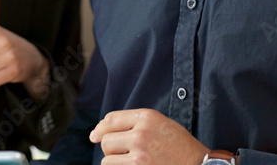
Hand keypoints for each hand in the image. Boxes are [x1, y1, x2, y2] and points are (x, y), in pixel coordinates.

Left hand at [90, 109, 208, 164]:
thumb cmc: (181, 146)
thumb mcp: (162, 124)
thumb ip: (135, 123)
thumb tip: (100, 130)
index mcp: (147, 117)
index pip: (111, 119)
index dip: (100, 128)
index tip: (95, 135)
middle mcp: (140, 133)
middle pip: (106, 140)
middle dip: (110, 148)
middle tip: (123, 153)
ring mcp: (138, 154)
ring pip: (107, 159)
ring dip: (116, 162)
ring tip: (132, 162)